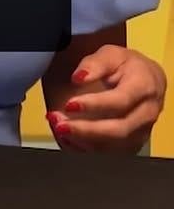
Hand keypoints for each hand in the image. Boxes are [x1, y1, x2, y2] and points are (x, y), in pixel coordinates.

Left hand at [47, 46, 166, 153]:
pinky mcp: (133, 144)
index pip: (120, 101)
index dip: (95, 105)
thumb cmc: (128, 66)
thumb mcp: (111, 55)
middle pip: (118, 130)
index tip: (70, 104)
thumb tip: (78, 77)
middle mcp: (146, 113)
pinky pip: (110, 152)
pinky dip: (86, 148)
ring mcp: (142, 132)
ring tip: (59, 128)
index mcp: (143, 87)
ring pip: (114, 146)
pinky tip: (68, 137)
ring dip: (83, 141)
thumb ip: (94, 64)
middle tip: (60, 124)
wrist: (149, 81)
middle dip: (86, 130)